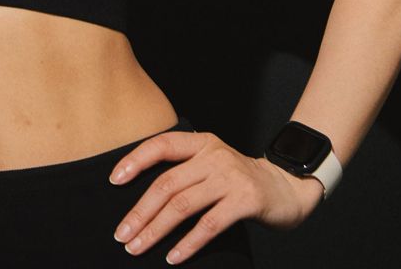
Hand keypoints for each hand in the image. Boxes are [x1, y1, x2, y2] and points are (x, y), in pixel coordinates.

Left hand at [109, 130, 324, 261]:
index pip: (161, 145)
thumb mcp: (212, 164)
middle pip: (166, 184)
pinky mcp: (245, 201)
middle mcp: (214, 156)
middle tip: (121, 234)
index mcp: (201, 143)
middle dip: (139, 212)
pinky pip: (209, 225)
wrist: (287, 188)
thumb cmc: (239, 181)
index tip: (113, 181)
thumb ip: (185, 171)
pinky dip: (187, 243)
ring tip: (137, 248)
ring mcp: (230, 177)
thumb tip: (140, 199)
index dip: (134, 160)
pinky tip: (173, 257)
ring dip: (155, 230)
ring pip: (182, 206)